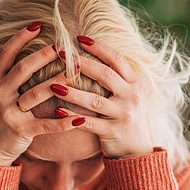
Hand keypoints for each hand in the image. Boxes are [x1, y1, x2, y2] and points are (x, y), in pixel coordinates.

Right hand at [0, 24, 75, 166]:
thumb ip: (1, 75)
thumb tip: (17, 51)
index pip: (6, 53)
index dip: (21, 37)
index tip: (39, 24)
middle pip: (23, 68)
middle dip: (45, 54)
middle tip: (64, 45)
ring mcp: (8, 113)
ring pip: (37, 93)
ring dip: (59, 81)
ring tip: (76, 71)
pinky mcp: (20, 131)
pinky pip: (46, 125)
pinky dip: (64, 122)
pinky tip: (81, 118)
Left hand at [52, 37, 152, 158]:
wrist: (137, 150)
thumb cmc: (125, 117)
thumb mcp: (128, 94)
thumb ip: (115, 77)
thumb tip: (91, 54)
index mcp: (135, 83)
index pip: (117, 59)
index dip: (99, 47)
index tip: (79, 38)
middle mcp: (132, 96)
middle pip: (105, 75)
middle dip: (82, 63)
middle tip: (60, 54)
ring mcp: (123, 115)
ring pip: (95, 101)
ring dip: (72, 92)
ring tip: (52, 84)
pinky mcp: (113, 132)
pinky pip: (89, 123)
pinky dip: (72, 116)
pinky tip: (56, 110)